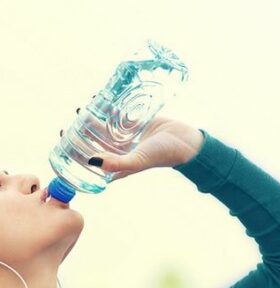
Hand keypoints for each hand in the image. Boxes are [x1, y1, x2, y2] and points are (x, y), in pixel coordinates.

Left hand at [60, 110, 203, 181]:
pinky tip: (97, 100)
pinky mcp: (135, 124)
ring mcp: (127, 138)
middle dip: (80, 136)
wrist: (185, 141)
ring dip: (92, 120)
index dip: (76, 157)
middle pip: (95, 144)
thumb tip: (91, 160)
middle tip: (67, 127)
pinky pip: (117, 115)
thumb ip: (115, 163)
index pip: (92, 163)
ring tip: (80, 111)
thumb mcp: (136, 161)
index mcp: (118, 165)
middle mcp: (120, 152)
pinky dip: (107, 108)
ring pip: (104, 128)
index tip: (63, 146)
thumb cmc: (162, 155)